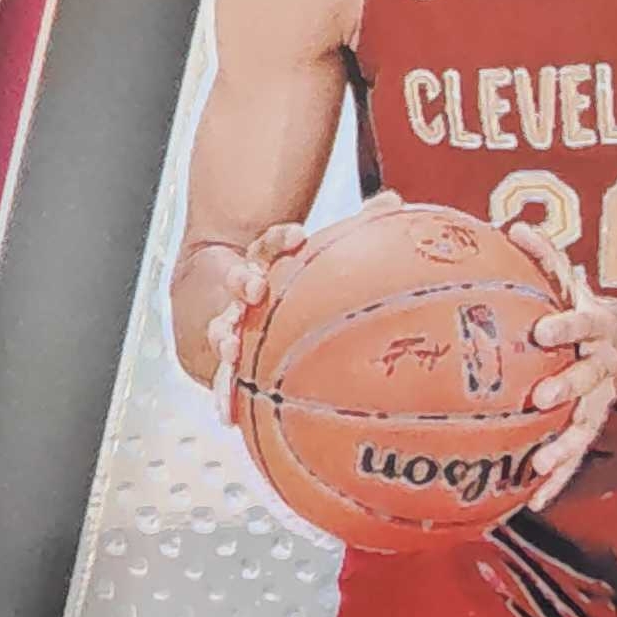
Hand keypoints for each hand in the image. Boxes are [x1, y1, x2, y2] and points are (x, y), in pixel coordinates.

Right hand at [202, 191, 399, 425]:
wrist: (244, 300)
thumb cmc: (297, 280)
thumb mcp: (323, 257)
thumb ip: (356, 230)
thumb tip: (393, 200)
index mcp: (267, 263)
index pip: (270, 244)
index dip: (282, 240)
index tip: (298, 236)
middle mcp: (245, 290)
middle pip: (238, 281)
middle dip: (242, 283)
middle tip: (254, 289)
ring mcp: (233, 322)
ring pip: (223, 326)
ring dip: (224, 337)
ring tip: (229, 349)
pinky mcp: (231, 358)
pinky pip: (226, 376)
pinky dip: (225, 394)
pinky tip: (227, 416)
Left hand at [507, 221, 616, 512]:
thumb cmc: (582, 310)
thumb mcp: (569, 281)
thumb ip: (545, 255)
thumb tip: (511, 224)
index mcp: (596, 327)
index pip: (582, 322)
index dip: (565, 326)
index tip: (542, 329)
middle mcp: (602, 366)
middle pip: (588, 378)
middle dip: (567, 388)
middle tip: (541, 398)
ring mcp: (599, 401)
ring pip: (584, 428)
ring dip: (563, 448)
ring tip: (538, 467)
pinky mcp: (590, 426)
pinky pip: (573, 456)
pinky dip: (556, 480)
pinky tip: (532, 502)